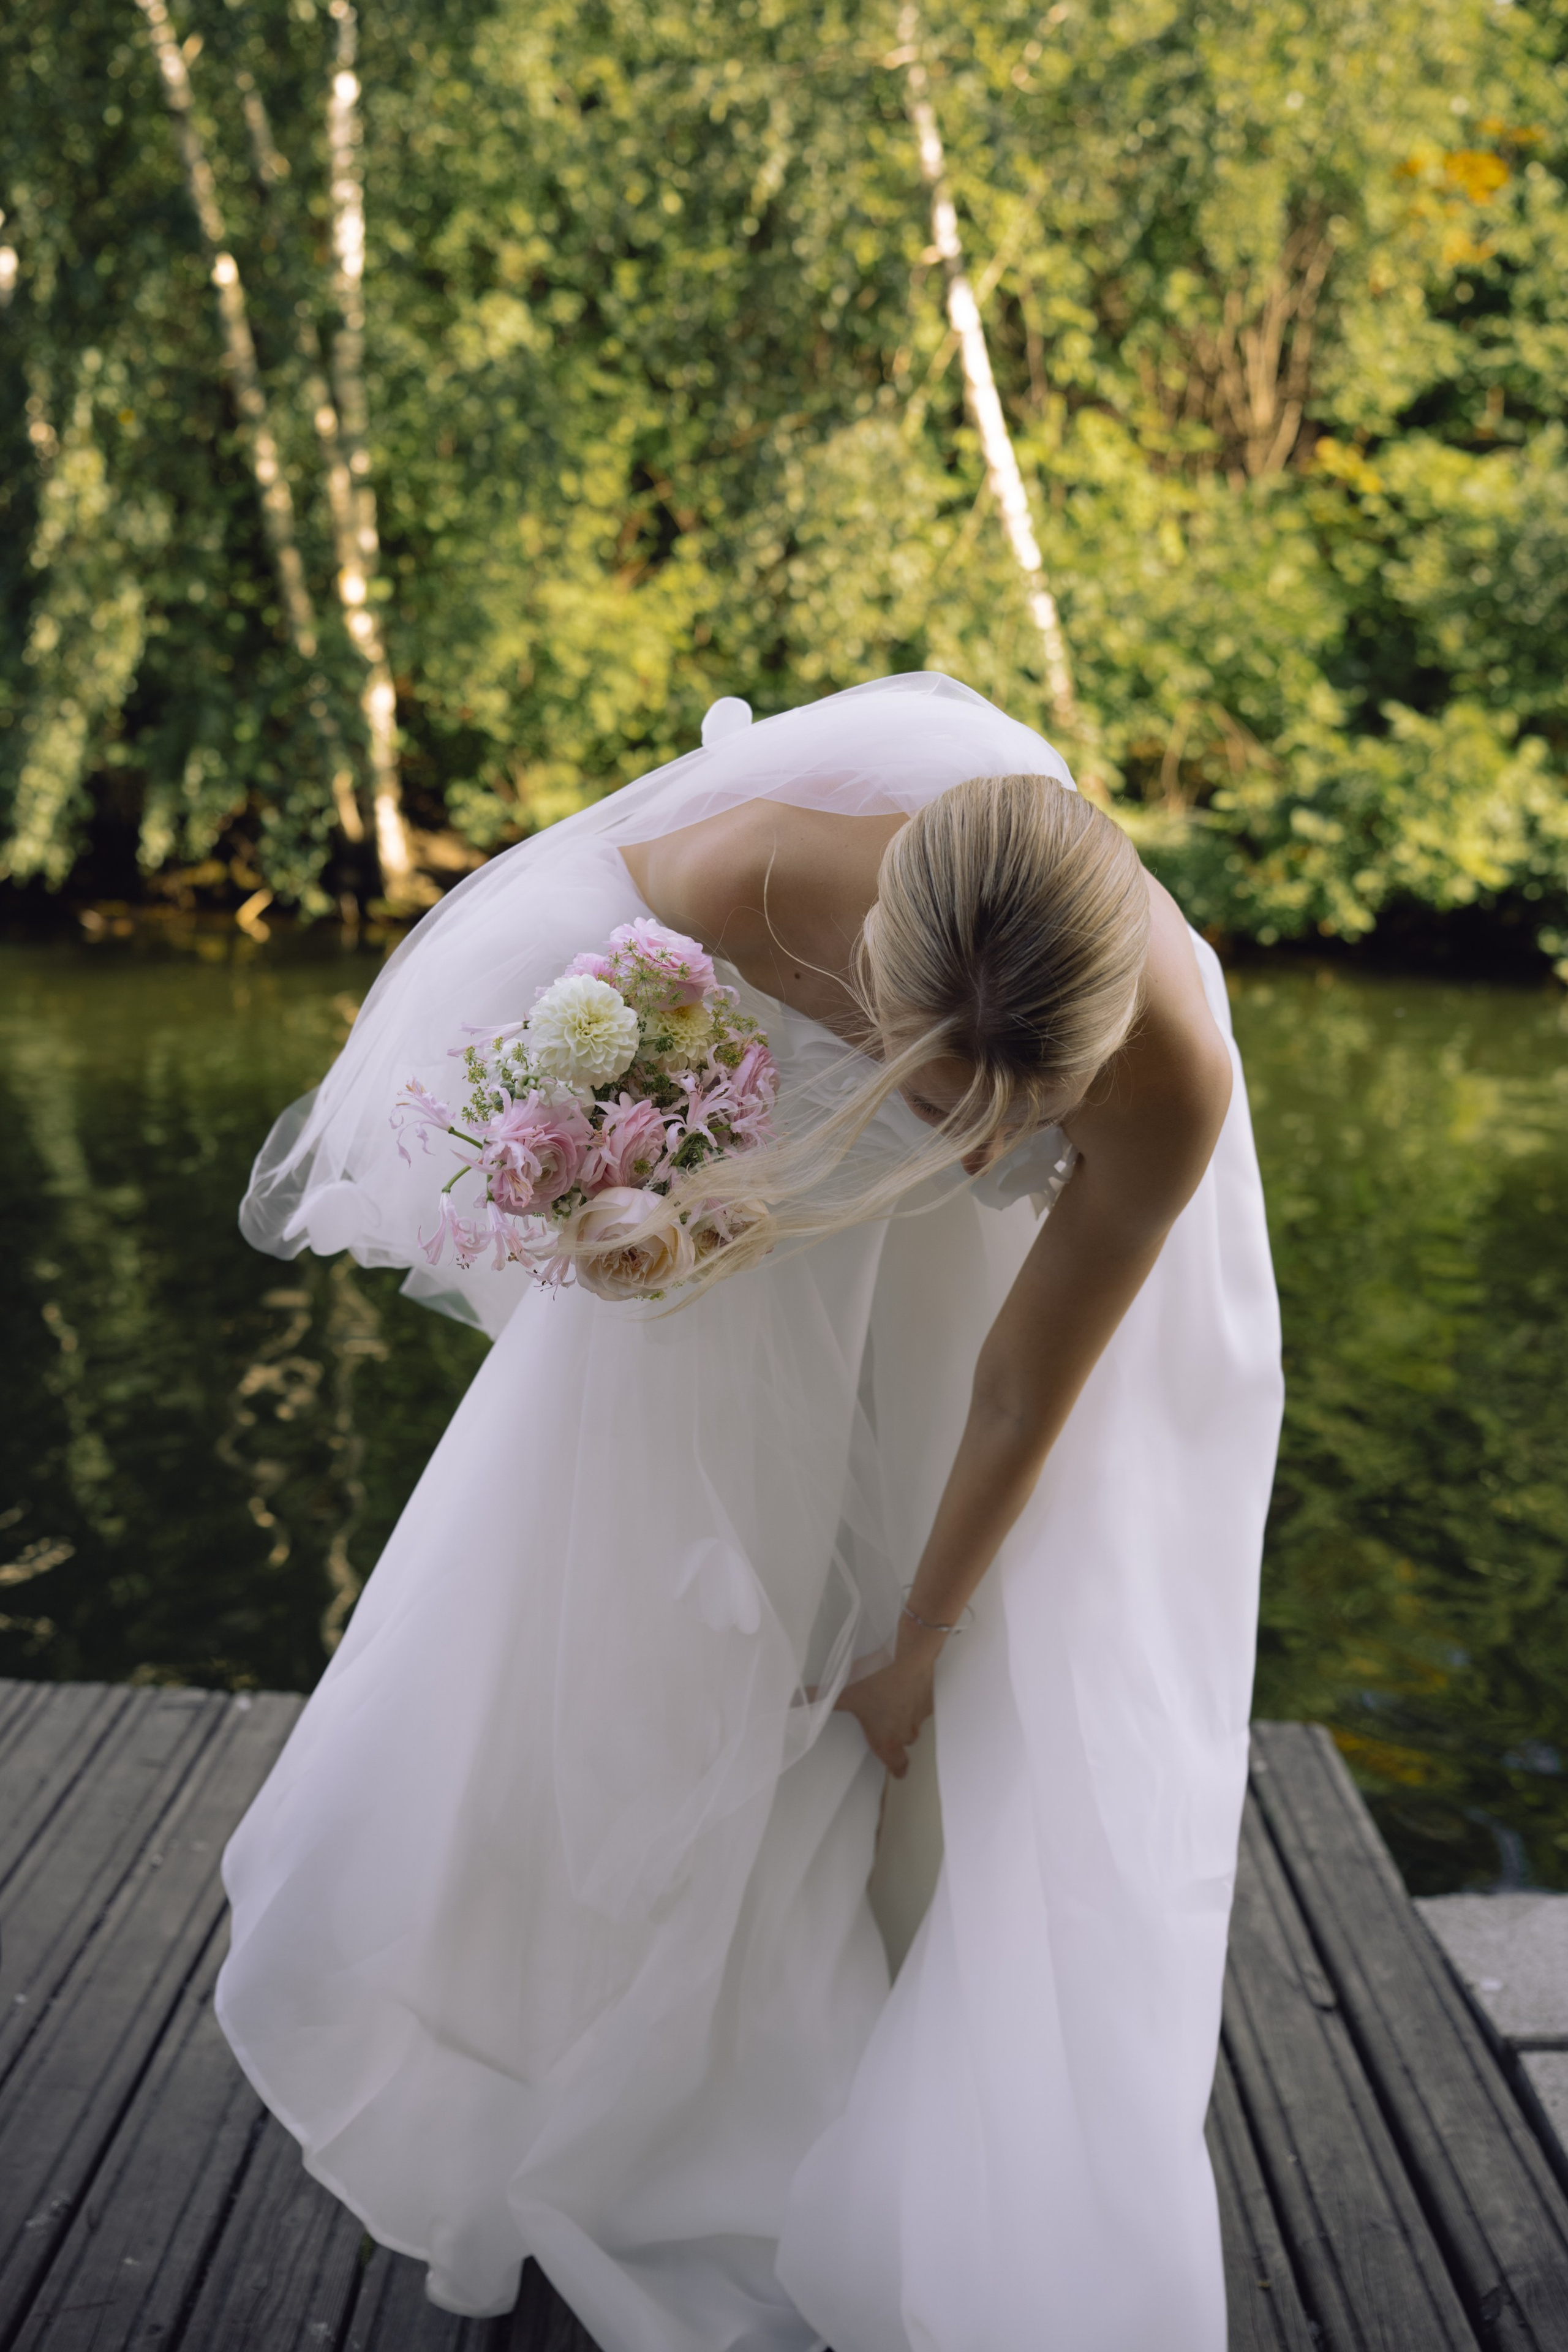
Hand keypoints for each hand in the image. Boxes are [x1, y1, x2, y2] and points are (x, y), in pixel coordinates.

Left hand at [833, 1647, 937, 1778]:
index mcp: (886, 1739)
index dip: (897, 1769)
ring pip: (913, 1724)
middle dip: (895, 1736)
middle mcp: (906, 1732)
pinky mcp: (929, 1698)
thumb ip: (820, 1699)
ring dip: (904, 1717)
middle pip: (904, 1743)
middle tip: (883, 1725)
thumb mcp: (842, 1690)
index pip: (898, 1765)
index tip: (897, 1771)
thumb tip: (795, 1702)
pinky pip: (921, 1705)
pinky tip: (902, 1686)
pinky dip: (912, 1699)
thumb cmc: (876, 1679)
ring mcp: (920, 1716)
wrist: (907, 1655)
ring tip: (890, 1701)